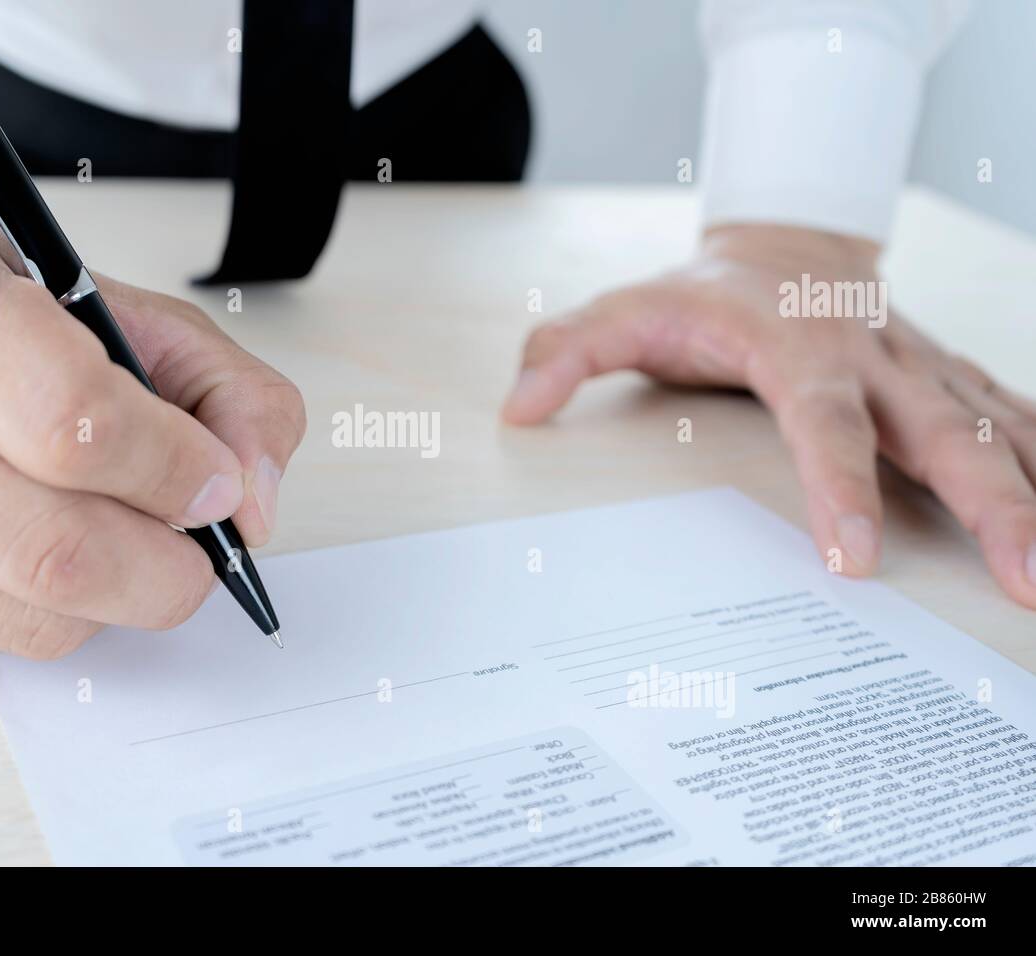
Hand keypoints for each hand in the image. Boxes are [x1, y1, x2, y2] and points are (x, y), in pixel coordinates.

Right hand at [0, 224, 305, 656]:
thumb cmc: (10, 326)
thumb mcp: (138, 321)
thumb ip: (233, 397)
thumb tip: (252, 511)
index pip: (73, 424)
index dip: (174, 471)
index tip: (217, 485)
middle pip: (56, 549)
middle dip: (166, 569)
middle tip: (194, 552)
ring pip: (33, 615)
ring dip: (116, 598)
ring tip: (120, 540)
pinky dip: (53, 613)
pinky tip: (37, 549)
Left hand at [502, 224, 1035, 608]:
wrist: (785, 241)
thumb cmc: (703, 290)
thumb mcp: (625, 309)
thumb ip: (567, 353)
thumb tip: (517, 407)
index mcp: (796, 347)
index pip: (824, 426)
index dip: (840, 491)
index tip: (855, 560)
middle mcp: (874, 358)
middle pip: (944, 435)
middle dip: (994, 507)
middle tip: (1024, 580)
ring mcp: (919, 367)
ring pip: (993, 430)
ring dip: (1035, 495)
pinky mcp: (945, 378)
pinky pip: (1007, 416)